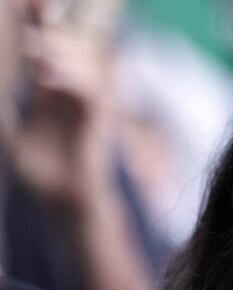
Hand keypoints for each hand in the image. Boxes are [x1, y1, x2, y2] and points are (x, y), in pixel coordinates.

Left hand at [12, 20, 115, 216]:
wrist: (61, 201)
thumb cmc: (39, 172)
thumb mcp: (8, 132)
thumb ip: (2, 108)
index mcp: (50, 86)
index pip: (47, 41)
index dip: (38, 16)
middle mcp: (72, 88)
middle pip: (71, 42)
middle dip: (52, 30)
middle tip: (31, 36)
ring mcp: (88, 103)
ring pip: (85, 61)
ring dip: (61, 55)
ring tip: (36, 60)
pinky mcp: (98, 120)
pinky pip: (91, 90)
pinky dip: (70, 80)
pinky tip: (47, 80)